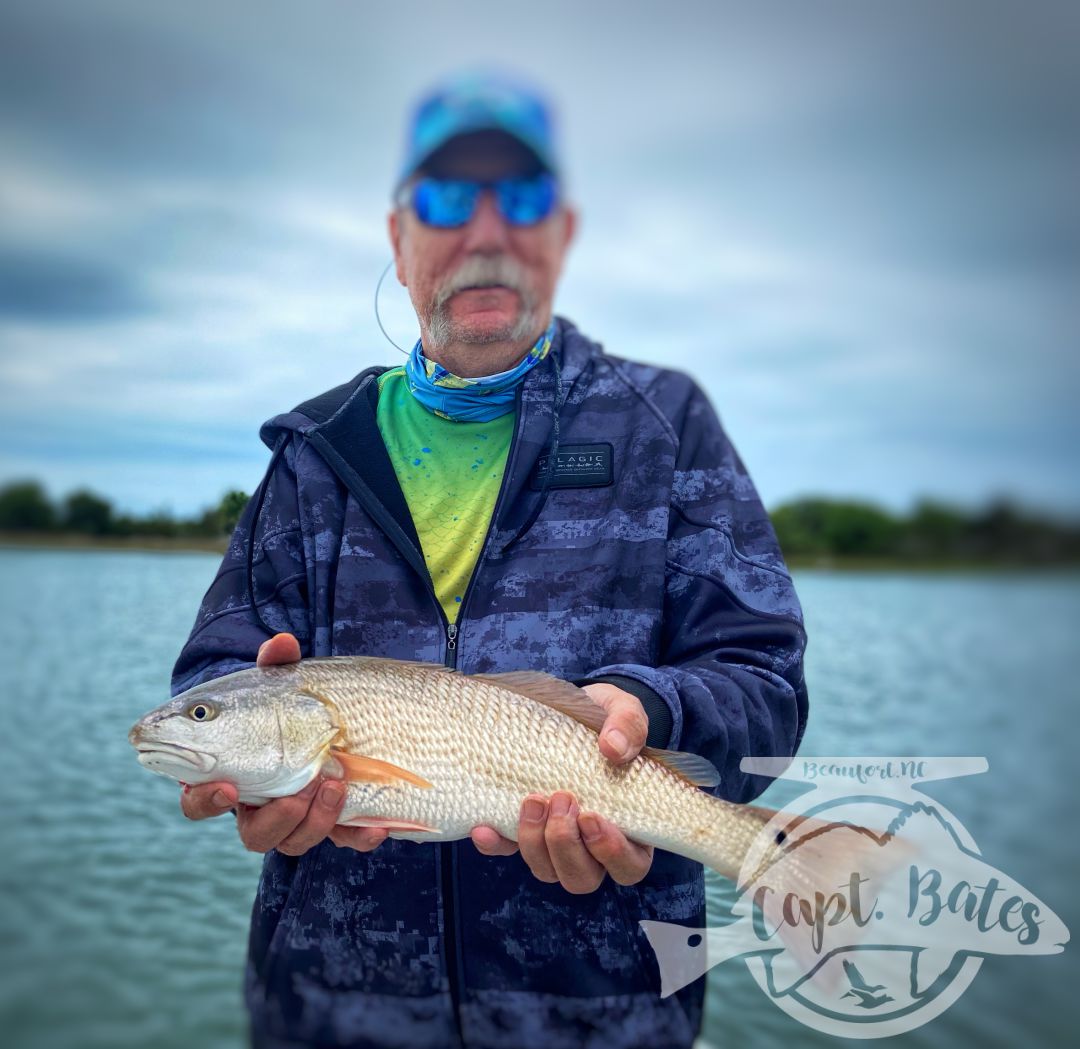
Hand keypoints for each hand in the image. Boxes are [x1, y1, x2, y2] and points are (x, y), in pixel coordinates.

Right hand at [179, 632, 387, 855]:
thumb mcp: (281, 682)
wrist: (332, 717)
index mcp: (231, 774)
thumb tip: (282, 643)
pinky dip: (358, 836)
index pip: (199, 801)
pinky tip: (374, 827)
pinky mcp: (333, 820)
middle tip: (299, 788)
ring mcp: (297, 817)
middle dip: (276, 817)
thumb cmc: (286, 703)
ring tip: (336, 784)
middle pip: (253, 834)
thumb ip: (277, 665)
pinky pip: (343, 839)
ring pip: (293, 841)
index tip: (227, 787)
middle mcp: (260, 805)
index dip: (205, 800)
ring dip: (314, 820)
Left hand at [470, 683, 653, 891]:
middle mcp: (592, 846)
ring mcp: (555, 843)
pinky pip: (507, 851)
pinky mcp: (524, 830)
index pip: (629, 865)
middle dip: (566, 846)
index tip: (592, 816)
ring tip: (533, 799)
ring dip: (535, 843)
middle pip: (582, 877)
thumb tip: (614, 748)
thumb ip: (629, 725)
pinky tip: (484, 826)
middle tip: (561, 799)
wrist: (569, 710)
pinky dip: (495, 844)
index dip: (612, 852)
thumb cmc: (605, 720)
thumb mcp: (622, 710)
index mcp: (631, 827)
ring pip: (546, 870)